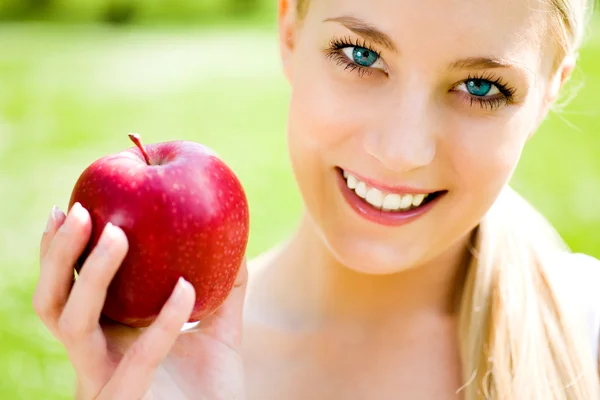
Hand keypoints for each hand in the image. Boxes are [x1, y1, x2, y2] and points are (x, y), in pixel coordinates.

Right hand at [33, 203, 247, 399]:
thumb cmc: (213, 389)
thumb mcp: (220, 331)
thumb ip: (224, 290)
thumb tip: (238, 243)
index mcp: (107, 338)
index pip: (68, 290)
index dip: (60, 251)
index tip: (72, 203)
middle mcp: (95, 357)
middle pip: (52, 302)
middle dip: (59, 254)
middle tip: (80, 210)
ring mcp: (104, 381)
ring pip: (72, 325)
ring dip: (91, 276)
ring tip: (117, 234)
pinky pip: (139, 356)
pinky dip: (163, 319)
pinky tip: (186, 287)